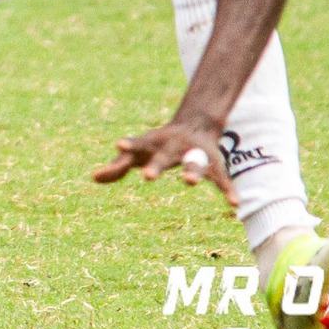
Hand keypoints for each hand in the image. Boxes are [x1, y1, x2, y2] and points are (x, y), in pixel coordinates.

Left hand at [92, 120, 235, 207]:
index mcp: (154, 144)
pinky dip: (228, 191)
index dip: (129, 145)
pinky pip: (221, 180)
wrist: (196, 124)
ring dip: (192, 173)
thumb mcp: (138, 151)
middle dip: (156, 166)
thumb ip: (118, 165)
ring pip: (194, 164)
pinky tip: (234, 204)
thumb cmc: (159, 142)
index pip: (138, 145)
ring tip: (189, 182)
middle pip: (164, 157)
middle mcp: (175, 147)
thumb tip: (94, 178)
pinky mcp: (214, 166)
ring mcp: (195, 155)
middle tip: (146, 176)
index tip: (118, 143)